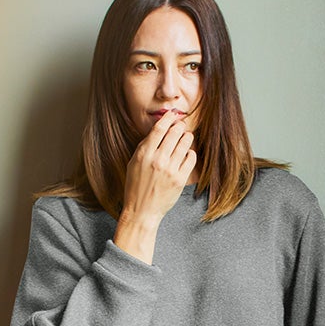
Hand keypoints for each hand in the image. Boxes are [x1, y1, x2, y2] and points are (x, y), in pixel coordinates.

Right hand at [113, 111, 195, 263]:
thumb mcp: (134, 163)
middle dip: (180, 126)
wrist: (142, 212)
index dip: (169, 117)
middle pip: (175, 132)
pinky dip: (190, 153)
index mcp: (144, 154)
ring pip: (185, 143)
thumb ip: (145, 146)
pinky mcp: (180, 180)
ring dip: (187, 137)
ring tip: (185, 138)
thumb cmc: (136, 187)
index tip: (173, 114)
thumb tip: (159, 129)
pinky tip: (186, 154)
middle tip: (181, 126)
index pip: (160, 128)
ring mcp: (170, 170)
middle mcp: (158, 160)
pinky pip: (191, 158)